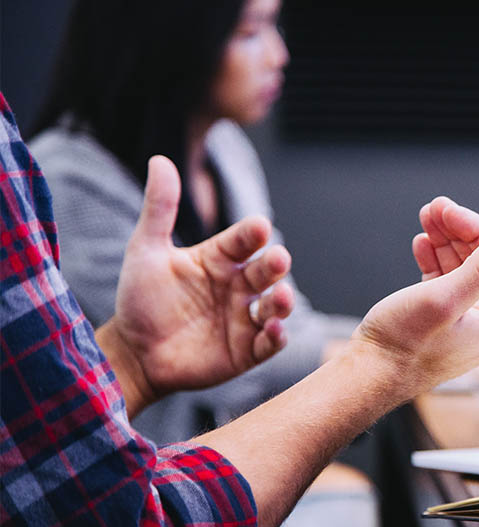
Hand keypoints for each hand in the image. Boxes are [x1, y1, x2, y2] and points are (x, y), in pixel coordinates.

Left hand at [98, 156, 293, 412]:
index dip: (252, 234)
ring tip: (281, 297)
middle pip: (265, 271)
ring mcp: (245, 318)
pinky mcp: (246, 351)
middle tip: (278, 259)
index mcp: (219, 259)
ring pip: (275, 306)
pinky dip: (276, 337)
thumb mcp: (146, 251)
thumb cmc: (140, 299)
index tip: (258, 226)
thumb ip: (159, 208)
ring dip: (283, 301)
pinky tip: (273, 330)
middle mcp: (238, 286)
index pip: (243, 240)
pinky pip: (269, 343)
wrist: (133, 353)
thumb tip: (160, 159)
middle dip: (275, 265)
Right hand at [351, 197, 478, 394]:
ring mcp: (466, 323)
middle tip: (433, 207)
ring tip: (425, 219)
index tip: (446, 209)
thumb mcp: (444, 299)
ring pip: (462, 269)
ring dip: (445, 241)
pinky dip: (435, 261)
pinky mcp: (443, 323)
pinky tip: (422, 245)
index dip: (474, 227)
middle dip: (457, 231)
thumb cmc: (403, 345)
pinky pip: (446, 283)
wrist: (369, 376)